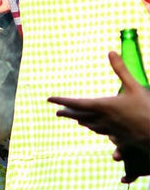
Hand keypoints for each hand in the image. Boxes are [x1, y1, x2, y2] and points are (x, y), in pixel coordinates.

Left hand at [49, 52, 149, 181]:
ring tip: (75, 118)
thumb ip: (121, 70)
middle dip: (67, 113)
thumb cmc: (145, 108)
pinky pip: (100, 131)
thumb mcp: (133, 86)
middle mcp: (101, 119)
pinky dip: (93, 127)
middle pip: (79, 116)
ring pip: (88, 125)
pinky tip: (94, 127)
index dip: (61, 101)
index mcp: (102, 106)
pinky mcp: (116, 137)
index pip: (75, 103)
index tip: (49, 99)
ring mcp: (108, 129)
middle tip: (57, 112)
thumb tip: (111, 52)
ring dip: (79, 120)